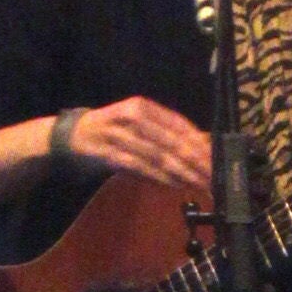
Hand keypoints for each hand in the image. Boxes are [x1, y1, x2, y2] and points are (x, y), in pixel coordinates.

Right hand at [68, 95, 214, 202]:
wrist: (74, 134)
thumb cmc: (114, 129)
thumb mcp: (139, 124)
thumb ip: (167, 132)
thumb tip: (203, 143)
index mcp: (142, 106)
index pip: (178, 123)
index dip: (199, 142)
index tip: (217, 157)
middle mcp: (132, 117)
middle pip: (171, 141)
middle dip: (195, 161)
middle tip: (213, 175)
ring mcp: (119, 135)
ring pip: (157, 156)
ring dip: (181, 172)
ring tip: (200, 183)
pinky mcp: (109, 154)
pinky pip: (140, 168)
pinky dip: (160, 177)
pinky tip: (176, 185)